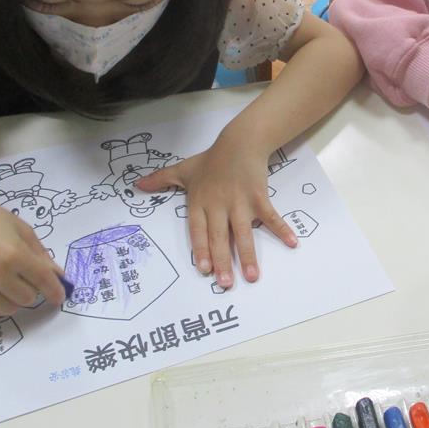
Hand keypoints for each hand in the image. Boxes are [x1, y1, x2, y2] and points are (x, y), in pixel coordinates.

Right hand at [0, 191, 66, 321]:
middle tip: (25, 277)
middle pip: (28, 298)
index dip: (55, 290)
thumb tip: (57, 276)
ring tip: (9, 283)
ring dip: (15, 300)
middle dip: (33, 289)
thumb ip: (40, 254)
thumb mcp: (21, 229)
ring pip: (9, 310)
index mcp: (14, 253)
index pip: (43, 280)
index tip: (60, 296)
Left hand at [135, 138, 296, 288]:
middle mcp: (219, 204)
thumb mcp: (184, 169)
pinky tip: (292, 243)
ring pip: (244, 232)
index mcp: (200, 201)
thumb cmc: (211, 160)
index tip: (204, 269)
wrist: (239, 142)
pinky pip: (271, 216)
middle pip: (220, 236)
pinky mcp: (259, 197)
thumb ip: (160, 180)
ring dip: (250, 255)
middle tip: (226, 284)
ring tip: (253, 276)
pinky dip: (282, 229)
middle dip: (224, 261)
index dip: (201, 249)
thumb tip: (136, 186)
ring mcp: (240, 201)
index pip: (198, 230)